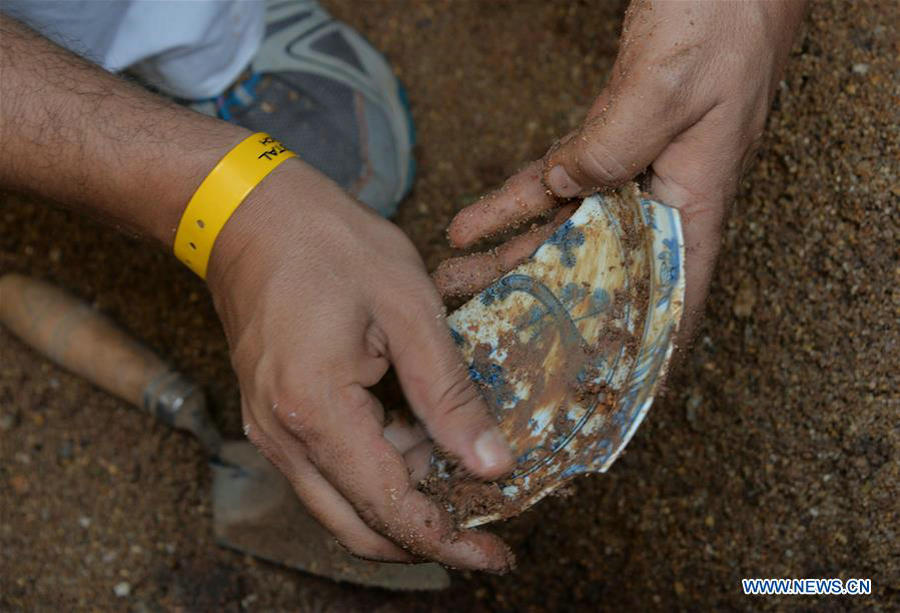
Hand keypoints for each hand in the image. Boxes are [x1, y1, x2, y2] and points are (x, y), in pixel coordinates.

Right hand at [205, 159, 514, 570]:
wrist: (248, 214)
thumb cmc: (328, 244)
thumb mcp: (409, 307)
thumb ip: (448, 393)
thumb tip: (491, 463)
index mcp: (315, 412)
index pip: (389, 509)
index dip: (448, 541)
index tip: (496, 556)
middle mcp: (282, 438)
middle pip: (359, 527)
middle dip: (427, 537)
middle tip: (487, 531)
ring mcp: (272, 430)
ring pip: (345, 503)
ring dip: (406, 499)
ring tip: (462, 465)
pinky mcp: (277, 416)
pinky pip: (332, 468)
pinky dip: (381, 470)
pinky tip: (422, 437)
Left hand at [440, 0, 805, 339]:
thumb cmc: (723, 27)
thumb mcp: (666, 90)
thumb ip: (613, 146)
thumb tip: (563, 185)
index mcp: (696, 205)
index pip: (669, 299)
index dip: (635, 349)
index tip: (591, 388)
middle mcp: (665, 200)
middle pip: (594, 270)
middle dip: (535, 302)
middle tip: (479, 328)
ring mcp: (636, 171)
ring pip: (564, 230)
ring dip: (507, 253)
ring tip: (456, 276)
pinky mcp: (611, 142)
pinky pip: (554, 181)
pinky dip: (513, 199)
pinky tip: (471, 220)